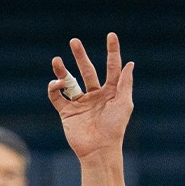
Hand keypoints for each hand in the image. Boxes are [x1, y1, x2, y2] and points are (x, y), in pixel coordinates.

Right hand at [48, 33, 135, 161]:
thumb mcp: (124, 103)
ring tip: (56, 60)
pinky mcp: (67, 112)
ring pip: (69, 82)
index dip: (112, 51)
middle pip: (87, 70)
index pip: (112, 67)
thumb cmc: (115, 128)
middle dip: (80, 56)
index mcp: (111, 92)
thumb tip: (130, 63)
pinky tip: (56, 84)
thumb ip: (125, 83)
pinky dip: (54, 89)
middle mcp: (95, 95)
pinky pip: (57, 97)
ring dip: (62, 70)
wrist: (99, 150)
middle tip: (74, 41)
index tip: (111, 35)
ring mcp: (80, 103)